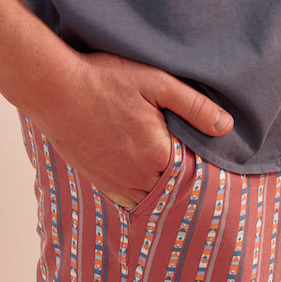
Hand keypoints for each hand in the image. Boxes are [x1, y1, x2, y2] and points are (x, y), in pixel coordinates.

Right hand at [23, 47, 233, 209]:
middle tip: (201, 176)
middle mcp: (135, 176)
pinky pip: (126, 200)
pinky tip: (146, 184)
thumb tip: (226, 126)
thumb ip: (193, 106)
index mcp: (155, 153)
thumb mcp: (156, 82)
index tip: (216, 165)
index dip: (205, 170)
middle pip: (172, 193)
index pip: (192, 175)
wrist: (54, 89)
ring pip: (149, 201)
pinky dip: (140, 197)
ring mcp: (113, 182)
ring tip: (175, 180)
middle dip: (186, 185)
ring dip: (163, 193)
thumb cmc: (105, 80)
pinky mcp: (97, 179)